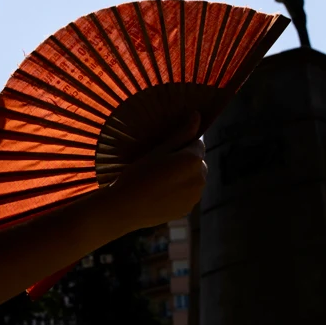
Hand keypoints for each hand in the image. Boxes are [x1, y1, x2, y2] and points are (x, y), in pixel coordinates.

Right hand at [101, 112, 207, 231]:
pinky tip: (160, 193)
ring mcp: (195, 196)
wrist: (125, 207)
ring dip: (183, 177)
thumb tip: (197, 115)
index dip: (181, 145)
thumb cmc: (139, 174)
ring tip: (159, 180)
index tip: (165, 151)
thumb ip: (181, 134)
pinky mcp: (188, 209)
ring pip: (193, 179)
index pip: (197, 143)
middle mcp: (201, 178)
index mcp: (194, 160)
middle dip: (185, 161)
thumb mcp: (158, 150)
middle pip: (197, 162)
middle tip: (160, 166)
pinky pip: (188, 194)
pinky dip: (179, 192)